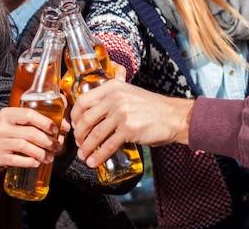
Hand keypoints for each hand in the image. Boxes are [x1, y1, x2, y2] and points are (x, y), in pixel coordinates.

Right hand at [0, 106, 69, 167]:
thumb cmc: (10, 128)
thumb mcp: (18, 117)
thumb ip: (38, 114)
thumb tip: (64, 118)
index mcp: (8, 114)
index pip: (29, 114)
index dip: (45, 122)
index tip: (56, 129)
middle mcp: (1, 127)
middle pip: (30, 133)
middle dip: (47, 141)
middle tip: (58, 145)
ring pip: (24, 147)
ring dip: (41, 153)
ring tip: (51, 157)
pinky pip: (16, 160)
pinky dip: (29, 162)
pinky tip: (37, 162)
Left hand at [70, 79, 193, 167]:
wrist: (174, 116)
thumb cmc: (152, 107)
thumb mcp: (129, 94)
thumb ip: (112, 99)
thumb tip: (93, 115)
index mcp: (113, 87)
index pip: (83, 100)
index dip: (74, 116)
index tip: (74, 126)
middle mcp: (115, 98)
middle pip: (86, 119)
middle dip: (78, 135)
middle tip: (79, 143)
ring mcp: (122, 113)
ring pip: (95, 134)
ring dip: (86, 148)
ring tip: (84, 155)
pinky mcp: (129, 129)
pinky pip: (108, 145)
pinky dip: (98, 156)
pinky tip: (94, 161)